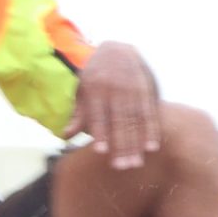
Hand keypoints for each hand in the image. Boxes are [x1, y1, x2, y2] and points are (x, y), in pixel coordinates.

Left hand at [64, 42, 161, 170]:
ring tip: (136, 163)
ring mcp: (134, 89)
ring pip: (136, 120)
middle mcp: (116, 88)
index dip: (100, 132)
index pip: (98, 114)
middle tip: (121, 167)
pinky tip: (152, 147)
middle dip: (121, 145)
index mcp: (96, 88)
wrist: (118, 49)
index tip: (100, 151)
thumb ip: (78, 114)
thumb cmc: (95, 76)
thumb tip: (65, 136)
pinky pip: (151, 113)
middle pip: (120, 121)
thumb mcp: (82, 90)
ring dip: (137, 143)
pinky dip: (152, 130)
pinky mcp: (148, 90)